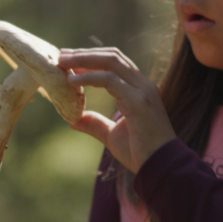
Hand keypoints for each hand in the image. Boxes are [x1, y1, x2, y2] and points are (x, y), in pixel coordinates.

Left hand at [59, 48, 176, 172]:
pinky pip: (110, 80)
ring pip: (111, 62)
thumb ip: (95, 124)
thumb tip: (73, 119)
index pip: (115, 62)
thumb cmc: (141, 153)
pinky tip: (72, 82)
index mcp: (139, 89)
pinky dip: (89, 77)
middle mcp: (142, 85)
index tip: (68, 60)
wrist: (162, 168)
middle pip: (112, 56)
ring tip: (62, 63)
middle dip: (84, 54)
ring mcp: (142, 91)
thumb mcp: (112, 135)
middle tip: (60, 56)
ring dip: (84, 60)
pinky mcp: (138, 101)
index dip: (91, 57)